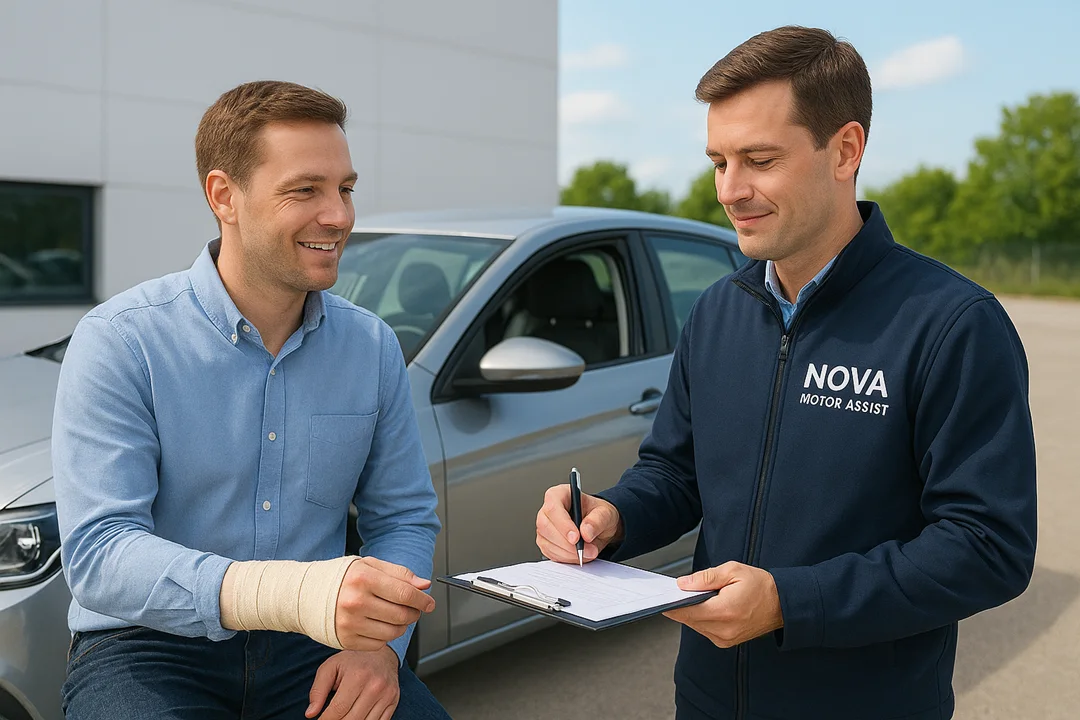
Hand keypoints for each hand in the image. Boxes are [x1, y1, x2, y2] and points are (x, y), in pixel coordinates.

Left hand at [307, 646, 399, 719]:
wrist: (381, 653)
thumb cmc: (352, 660)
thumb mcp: (331, 667)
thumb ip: (318, 690)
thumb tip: (311, 713)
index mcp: (357, 676)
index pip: (338, 710)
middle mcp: (375, 686)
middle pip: (351, 719)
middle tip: (330, 719)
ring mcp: (387, 694)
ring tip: (343, 717)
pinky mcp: (394, 701)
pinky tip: (357, 717)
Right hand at [335, 557, 434, 651]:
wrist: (307, 595)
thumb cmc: (342, 578)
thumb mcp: (369, 565)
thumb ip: (399, 573)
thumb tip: (424, 585)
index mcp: (363, 579)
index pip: (404, 593)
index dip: (422, 600)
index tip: (430, 603)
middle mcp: (355, 602)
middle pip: (401, 615)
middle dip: (414, 613)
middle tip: (413, 608)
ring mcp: (350, 623)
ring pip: (393, 632)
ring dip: (402, 626)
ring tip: (395, 615)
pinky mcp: (346, 641)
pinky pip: (379, 644)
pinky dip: (385, 636)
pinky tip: (378, 624)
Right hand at [535, 484, 622, 563]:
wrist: (599, 527)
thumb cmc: (599, 514)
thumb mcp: (605, 514)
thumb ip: (597, 520)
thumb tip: (586, 531)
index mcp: (560, 495)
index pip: (553, 507)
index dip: (563, 524)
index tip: (576, 538)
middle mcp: (548, 510)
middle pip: (546, 527)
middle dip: (567, 543)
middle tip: (588, 550)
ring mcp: (544, 527)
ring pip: (547, 543)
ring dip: (569, 553)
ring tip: (589, 552)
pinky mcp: (546, 542)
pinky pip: (550, 554)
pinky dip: (566, 558)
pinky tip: (579, 556)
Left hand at [663, 562, 783, 647]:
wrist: (783, 604)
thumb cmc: (761, 586)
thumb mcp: (733, 571)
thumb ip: (705, 578)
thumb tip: (683, 584)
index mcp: (724, 611)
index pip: (687, 611)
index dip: (672, 604)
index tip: (663, 597)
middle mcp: (724, 630)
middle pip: (689, 619)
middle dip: (681, 605)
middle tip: (679, 591)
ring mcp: (725, 639)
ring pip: (695, 625)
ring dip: (692, 612)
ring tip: (698, 597)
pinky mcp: (726, 642)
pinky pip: (704, 630)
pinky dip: (701, 619)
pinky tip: (707, 607)